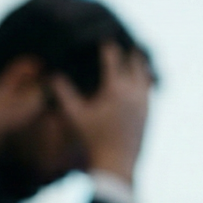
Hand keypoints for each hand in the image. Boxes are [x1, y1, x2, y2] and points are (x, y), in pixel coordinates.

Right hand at [50, 43, 151, 183]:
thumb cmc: (92, 140)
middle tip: (124, 41)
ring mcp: (143, 103)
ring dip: (141, 65)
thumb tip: (53, 76)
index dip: (108, 47)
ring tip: (138, 57)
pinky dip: (146, 82)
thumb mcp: (75, 116)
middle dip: (128, 52)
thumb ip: (64, 95)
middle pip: (134, 63)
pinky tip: (144, 82)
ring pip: (146, 76)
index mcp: (115, 88)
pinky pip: (149, 91)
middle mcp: (133, 92)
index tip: (104, 38)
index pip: (113, 59)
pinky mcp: (148, 114)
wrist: (116, 164)